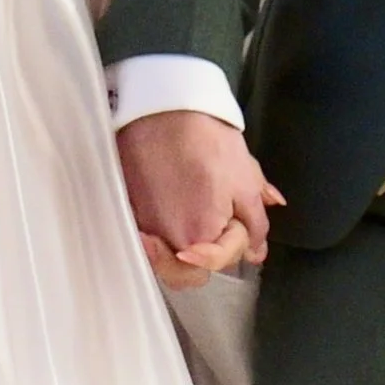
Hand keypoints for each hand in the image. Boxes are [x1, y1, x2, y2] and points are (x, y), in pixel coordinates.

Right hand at [116, 109, 282, 292]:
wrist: (161, 108)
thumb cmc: (204, 139)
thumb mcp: (244, 180)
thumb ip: (254, 223)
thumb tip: (257, 251)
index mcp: (197, 236)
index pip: (221, 262)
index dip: (237, 241)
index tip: (236, 218)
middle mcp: (164, 242)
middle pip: (187, 276)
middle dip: (205, 259)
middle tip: (215, 226)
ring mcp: (141, 229)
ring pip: (166, 261)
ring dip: (183, 247)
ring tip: (192, 215)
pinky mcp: (127, 214)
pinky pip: (147, 242)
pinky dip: (160, 235)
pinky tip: (170, 208)